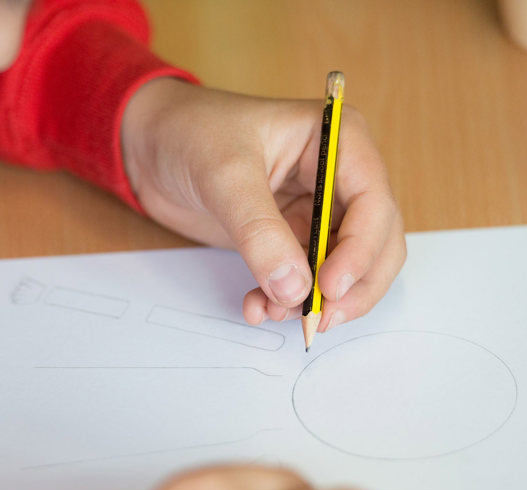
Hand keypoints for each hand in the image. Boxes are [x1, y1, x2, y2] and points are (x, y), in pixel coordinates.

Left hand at [122, 79, 405, 330]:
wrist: (149, 146)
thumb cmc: (190, 133)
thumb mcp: (224, 176)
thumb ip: (260, 232)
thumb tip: (295, 288)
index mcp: (338, 139)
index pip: (374, 202)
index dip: (361, 250)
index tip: (329, 287)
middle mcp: (337, 176)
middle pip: (376, 242)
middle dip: (353, 286)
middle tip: (319, 318)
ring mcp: (316, 210)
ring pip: (345, 269)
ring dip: (318, 300)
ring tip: (276, 312)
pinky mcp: (290, 238)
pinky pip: (305, 280)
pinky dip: (287, 300)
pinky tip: (257, 306)